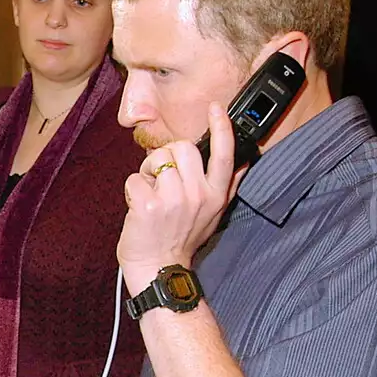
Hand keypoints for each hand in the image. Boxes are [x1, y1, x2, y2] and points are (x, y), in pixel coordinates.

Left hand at [117, 102, 241, 292]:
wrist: (158, 269)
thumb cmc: (182, 240)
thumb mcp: (214, 214)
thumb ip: (228, 186)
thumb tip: (244, 161)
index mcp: (216, 194)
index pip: (224, 154)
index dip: (221, 128)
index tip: (215, 108)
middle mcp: (198, 194)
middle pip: (182, 147)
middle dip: (167, 158)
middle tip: (161, 180)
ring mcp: (174, 199)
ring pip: (156, 158)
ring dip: (147, 173)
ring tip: (151, 195)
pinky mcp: (149, 204)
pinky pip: (134, 178)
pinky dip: (132, 190)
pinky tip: (138, 207)